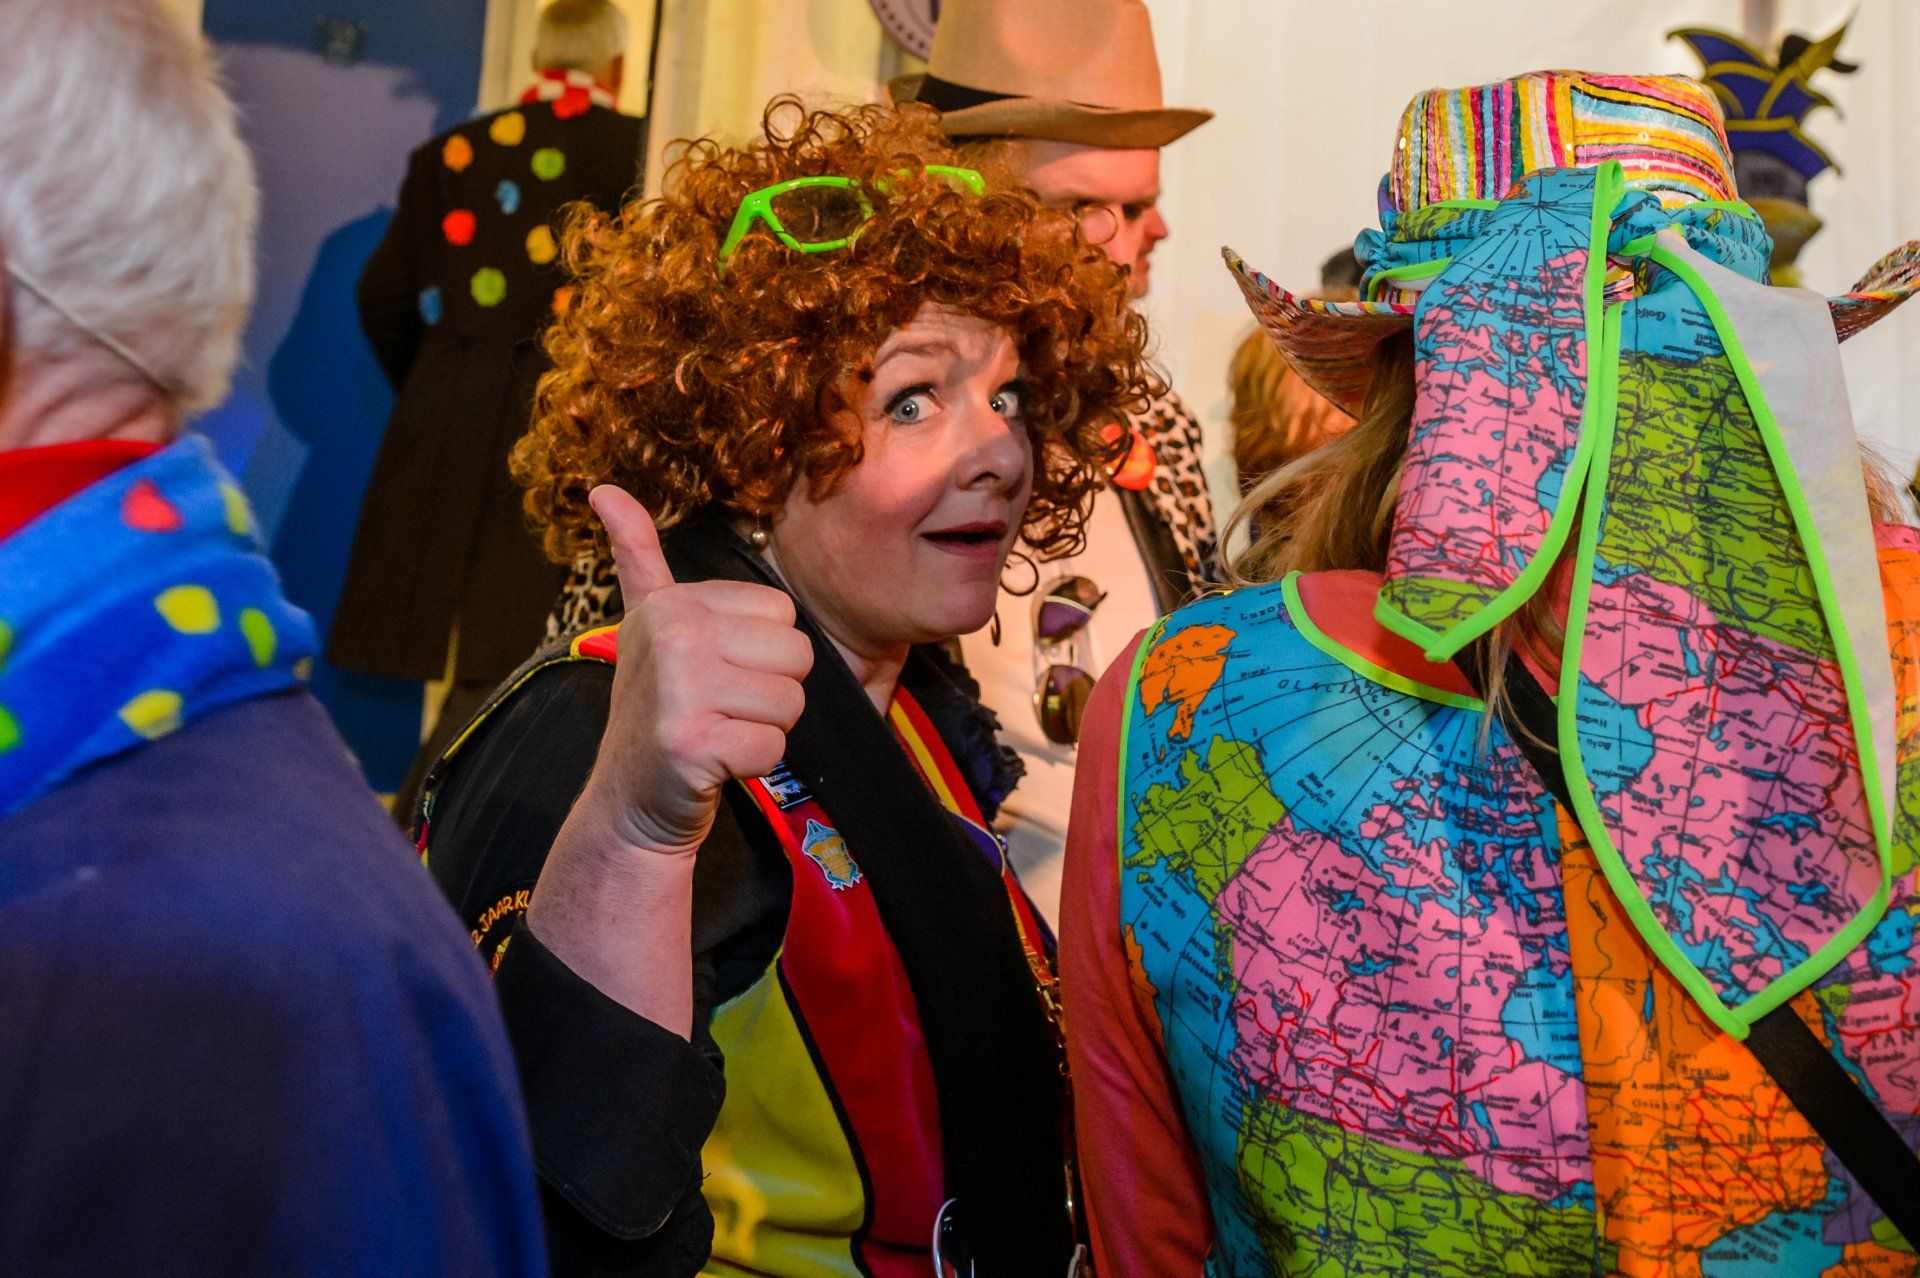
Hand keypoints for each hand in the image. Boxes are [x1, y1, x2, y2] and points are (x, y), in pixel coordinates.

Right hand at [577, 486, 812, 855]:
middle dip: (770, 692)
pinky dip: (752, 765)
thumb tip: (603, 487)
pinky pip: (772, 747)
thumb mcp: (646, 623)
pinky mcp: (690, 743)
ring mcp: (678, 690)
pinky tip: (714, 763)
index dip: (762, 653)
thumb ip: (638, 556)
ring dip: (763, 729)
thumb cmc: (658, 708)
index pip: (783, 614)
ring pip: (790, 703)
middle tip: (719, 709)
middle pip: (796, 656)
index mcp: (673, 603)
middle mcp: (673, 636)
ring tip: (717, 731)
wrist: (629, 799)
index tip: (713, 673)